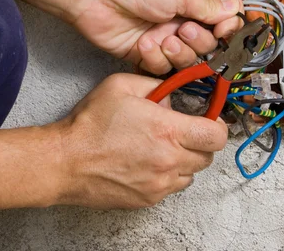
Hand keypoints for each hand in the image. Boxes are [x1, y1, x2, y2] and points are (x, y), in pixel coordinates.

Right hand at [50, 73, 227, 208]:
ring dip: (185, 160)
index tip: (209, 120)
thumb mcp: (122, 86)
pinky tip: (149, 162)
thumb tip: (174, 94)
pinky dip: (168, 175)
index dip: (217, 125)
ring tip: (163, 148)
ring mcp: (160, 183)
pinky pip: (172, 188)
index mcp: (167, 130)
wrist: (65, 162)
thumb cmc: (90, 125)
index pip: (216, 135)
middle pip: (208, 156)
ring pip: (192, 174)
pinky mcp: (149, 198)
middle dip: (200, 142)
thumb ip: (156, 86)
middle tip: (183, 131)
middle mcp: (169, 160)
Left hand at [69, 0, 242, 73]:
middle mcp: (182, 15)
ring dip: (179, 51)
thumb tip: (233, 13)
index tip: (225, 31)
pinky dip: (155, 58)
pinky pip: (163, 67)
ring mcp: (165, 34)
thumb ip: (209, 5)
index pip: (225, 11)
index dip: (229, 25)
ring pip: (189, 58)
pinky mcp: (147, 52)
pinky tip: (143, 43)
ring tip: (163, 37)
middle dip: (200, 40)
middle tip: (185, 29)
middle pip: (210, 41)